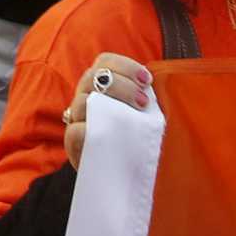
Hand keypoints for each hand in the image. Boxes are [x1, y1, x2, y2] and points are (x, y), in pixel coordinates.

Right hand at [62, 53, 152, 169]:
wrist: (120, 174)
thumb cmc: (133, 138)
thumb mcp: (141, 114)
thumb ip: (144, 97)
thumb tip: (163, 85)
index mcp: (100, 84)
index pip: (105, 61)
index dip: (125, 65)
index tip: (147, 80)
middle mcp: (85, 95)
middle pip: (93, 77)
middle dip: (122, 85)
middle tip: (143, 101)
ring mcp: (76, 118)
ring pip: (82, 100)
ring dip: (108, 105)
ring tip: (132, 119)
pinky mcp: (72, 143)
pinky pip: (75, 131)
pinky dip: (90, 129)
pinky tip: (109, 135)